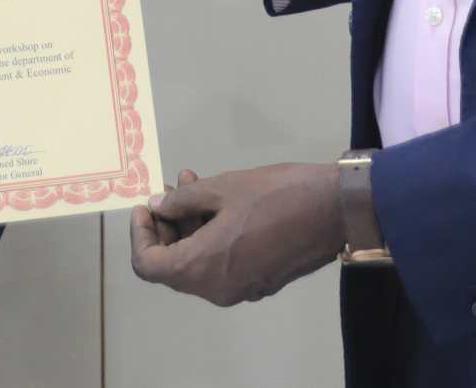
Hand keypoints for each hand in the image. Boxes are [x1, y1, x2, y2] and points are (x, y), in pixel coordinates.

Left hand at [129, 165, 342, 306]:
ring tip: (194, 185)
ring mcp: (241, 289)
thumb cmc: (274, 195)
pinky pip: (222, 266)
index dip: (140, 235)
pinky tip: (218, 204)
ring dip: (189, 228)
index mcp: (203, 269)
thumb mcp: (222, 188)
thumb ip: (183, 201)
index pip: (148, 265)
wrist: (334, 210)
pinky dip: (211, 238)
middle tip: (172, 188)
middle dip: (166, 226)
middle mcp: (217, 289)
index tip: (146, 206)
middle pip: (173, 266)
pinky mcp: (260, 281)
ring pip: (198, 264)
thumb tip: (159, 208)